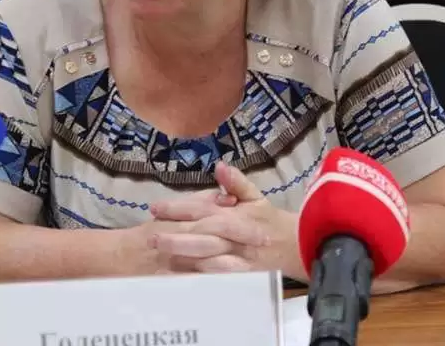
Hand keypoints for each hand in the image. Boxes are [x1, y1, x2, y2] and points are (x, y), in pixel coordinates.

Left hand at [149, 162, 305, 279]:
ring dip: (183, 257)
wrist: (293, 247)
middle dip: (175, 235)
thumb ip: (237, 182)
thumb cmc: (268, 220)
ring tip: (160, 256)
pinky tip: (178, 279)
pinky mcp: (239, 276)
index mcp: (235, 214)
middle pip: (201, 235)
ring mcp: (237, 257)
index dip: (178, 208)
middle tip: (151, 235)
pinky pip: (216, 278)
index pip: (202, 209)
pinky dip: (197, 278)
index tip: (155, 208)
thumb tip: (220, 166)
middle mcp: (234, 235)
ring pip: (207, 258)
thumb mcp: (255, 197)